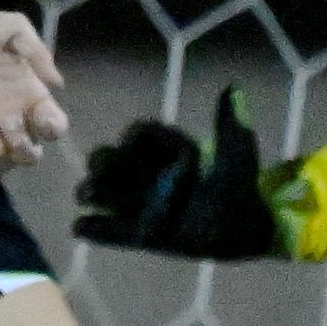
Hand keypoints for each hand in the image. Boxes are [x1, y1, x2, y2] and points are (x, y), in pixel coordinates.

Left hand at [0, 2, 66, 167]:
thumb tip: (58, 83)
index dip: (54, 129)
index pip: (53, 126)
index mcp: (28, 94)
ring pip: (2, 159)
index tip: (42, 116)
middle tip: (10, 123)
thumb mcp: (13, 27)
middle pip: (30, 153)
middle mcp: (9, 115)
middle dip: (26, 149)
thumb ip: (37, 52)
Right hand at [74, 88, 285, 257]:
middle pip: (113, 161)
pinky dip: (94, 230)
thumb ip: (231, 128)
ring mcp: (140, 205)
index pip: (143, 134)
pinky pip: (111, 232)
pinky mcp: (139, 236)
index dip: (134, 137)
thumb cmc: (240, 189)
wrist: (245, 231)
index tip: (132, 141)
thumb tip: (232, 89)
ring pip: (104, 193)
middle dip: (102, 163)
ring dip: (91, 192)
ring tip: (87, 196)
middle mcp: (147, 174)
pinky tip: (81, 228)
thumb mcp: (239, 156)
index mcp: (166, 151)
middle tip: (99, 168)